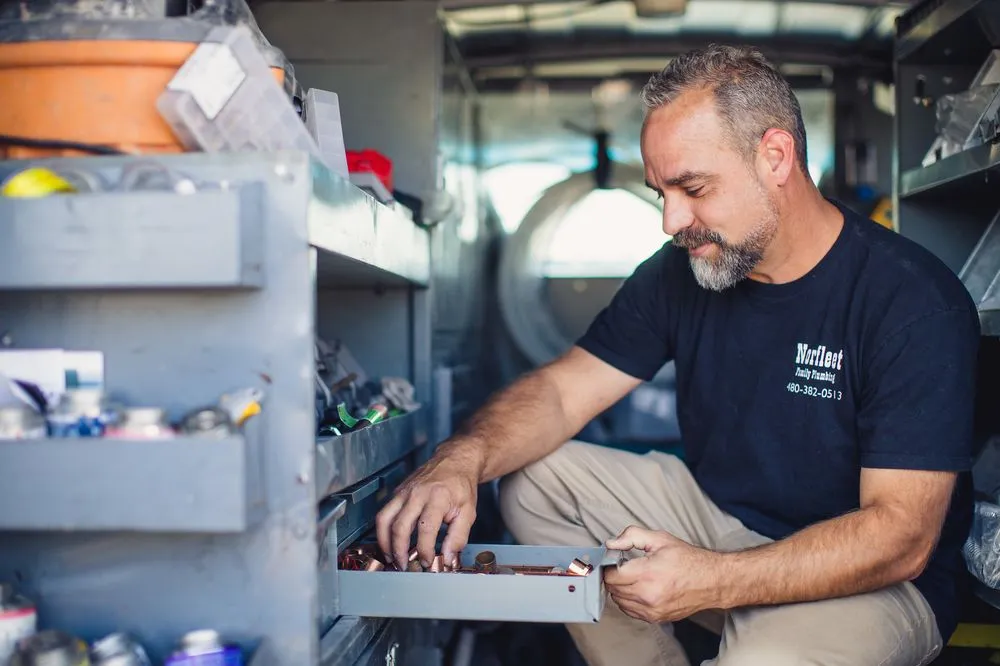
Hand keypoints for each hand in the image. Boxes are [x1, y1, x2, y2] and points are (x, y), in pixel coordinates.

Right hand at [375, 449, 478, 568]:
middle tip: (404, 565)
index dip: (424, 550)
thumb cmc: (461, 486)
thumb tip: (447, 558)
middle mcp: (416, 493)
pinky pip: (384, 513)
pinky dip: (384, 530)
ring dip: (384, 542)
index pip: (426, 529)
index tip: (427, 562)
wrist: (455, 461)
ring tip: (391, 557)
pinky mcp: (397, 492)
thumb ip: (458, 537)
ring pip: (384, 519)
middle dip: (399, 551)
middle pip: (399, 526)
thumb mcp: (468, 512)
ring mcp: (404, 491)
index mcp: (437, 498)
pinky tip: (391, 542)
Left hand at [604, 526, 722, 623]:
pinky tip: (637, 589)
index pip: (611, 576)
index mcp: (648, 573)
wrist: (712, 580)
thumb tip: (610, 544)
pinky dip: (628, 601)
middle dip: (613, 577)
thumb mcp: (660, 539)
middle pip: (613, 589)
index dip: (609, 566)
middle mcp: (648, 595)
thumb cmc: (688, 559)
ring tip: (631, 577)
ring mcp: (652, 610)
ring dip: (619, 589)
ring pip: (619, 602)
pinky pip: (630, 611)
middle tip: (622, 567)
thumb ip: (632, 536)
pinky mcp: (656, 618)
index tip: (613, 560)